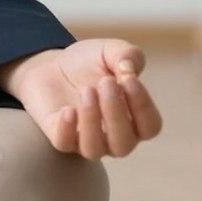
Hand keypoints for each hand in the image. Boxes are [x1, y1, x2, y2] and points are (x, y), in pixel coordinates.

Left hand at [0, 38, 163, 158]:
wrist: (51, 64)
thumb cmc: (89, 63)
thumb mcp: (110, 51)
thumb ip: (127, 55)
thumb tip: (128, 69)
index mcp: (135, 119)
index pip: (150, 126)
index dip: (142, 106)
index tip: (129, 79)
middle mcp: (114, 137)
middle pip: (124, 142)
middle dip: (116, 112)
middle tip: (105, 82)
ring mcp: (87, 140)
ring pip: (95, 149)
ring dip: (92, 121)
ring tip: (86, 91)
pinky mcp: (61, 137)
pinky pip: (65, 144)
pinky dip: (67, 129)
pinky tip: (68, 109)